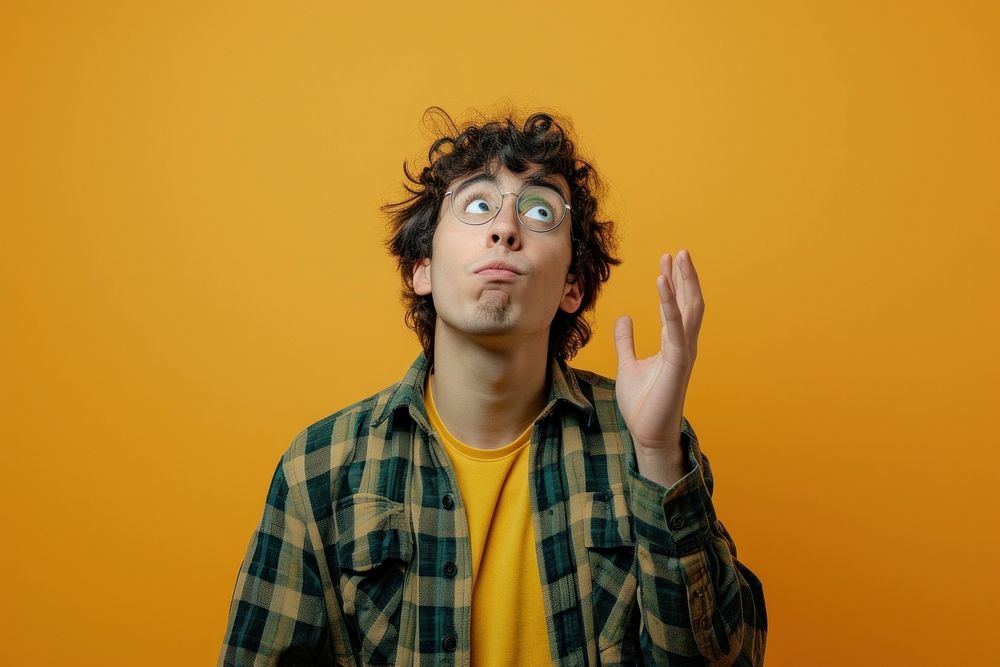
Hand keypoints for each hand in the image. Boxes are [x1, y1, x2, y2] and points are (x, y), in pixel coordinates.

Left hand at [614, 250, 703, 483]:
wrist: (647, 434)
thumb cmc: (642, 404)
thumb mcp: (627, 364)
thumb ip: (626, 341)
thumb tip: (624, 317)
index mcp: (672, 344)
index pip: (677, 306)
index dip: (673, 282)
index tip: (667, 260)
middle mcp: (683, 345)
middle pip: (689, 302)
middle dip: (685, 276)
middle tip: (678, 251)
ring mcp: (683, 353)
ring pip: (689, 310)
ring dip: (683, 283)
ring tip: (677, 258)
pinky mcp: (678, 363)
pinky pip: (676, 328)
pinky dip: (669, 304)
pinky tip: (663, 284)